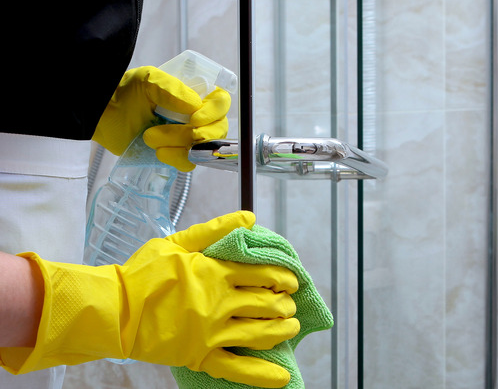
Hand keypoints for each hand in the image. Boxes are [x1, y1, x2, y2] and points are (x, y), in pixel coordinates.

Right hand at [0, 211, 299, 387]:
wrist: (112, 310)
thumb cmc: (142, 273)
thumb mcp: (177, 242)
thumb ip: (215, 230)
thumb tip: (250, 217)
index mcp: (215, 274)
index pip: (262, 274)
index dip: (282, 277)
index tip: (291, 281)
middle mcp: (218, 303)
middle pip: (266, 304)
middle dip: (285, 305)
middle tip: (290, 305)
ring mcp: (211, 332)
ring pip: (259, 333)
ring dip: (282, 330)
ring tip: (292, 327)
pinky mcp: (200, 356)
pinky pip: (236, 368)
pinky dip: (261, 375)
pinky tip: (282, 377)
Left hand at [92, 66, 229, 171]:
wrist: (103, 113)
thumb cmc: (126, 91)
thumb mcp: (148, 79)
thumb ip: (172, 89)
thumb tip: (195, 106)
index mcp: (195, 95)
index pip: (221, 103)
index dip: (214, 113)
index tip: (195, 119)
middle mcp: (197, 116)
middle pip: (218, 130)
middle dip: (196, 134)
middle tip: (175, 130)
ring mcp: (188, 137)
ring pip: (203, 148)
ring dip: (179, 145)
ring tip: (150, 137)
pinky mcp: (176, 154)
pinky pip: (189, 163)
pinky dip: (175, 158)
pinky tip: (157, 151)